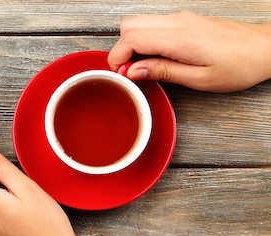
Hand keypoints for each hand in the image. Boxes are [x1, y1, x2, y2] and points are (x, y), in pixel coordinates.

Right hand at [108, 11, 270, 91]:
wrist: (264, 49)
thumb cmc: (239, 66)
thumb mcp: (198, 79)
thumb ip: (162, 72)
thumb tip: (133, 72)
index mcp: (180, 38)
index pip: (131, 38)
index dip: (118, 58)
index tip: (121, 74)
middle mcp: (178, 23)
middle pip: (129, 25)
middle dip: (121, 49)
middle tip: (129, 71)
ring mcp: (181, 18)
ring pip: (139, 22)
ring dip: (132, 43)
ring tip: (142, 66)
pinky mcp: (185, 20)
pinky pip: (153, 25)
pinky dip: (145, 40)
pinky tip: (155, 58)